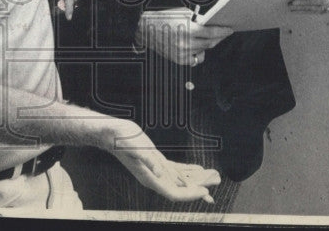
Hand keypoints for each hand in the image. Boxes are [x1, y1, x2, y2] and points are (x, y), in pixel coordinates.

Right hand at [105, 121, 219, 202]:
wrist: (111, 133)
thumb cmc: (121, 140)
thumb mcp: (134, 148)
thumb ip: (147, 160)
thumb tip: (158, 170)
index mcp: (150, 179)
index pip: (174, 193)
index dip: (190, 195)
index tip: (205, 192)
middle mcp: (154, 178)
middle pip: (181, 188)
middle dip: (200, 187)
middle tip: (217, 182)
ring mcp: (156, 171)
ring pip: (181, 180)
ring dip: (197, 179)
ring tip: (214, 176)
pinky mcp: (156, 162)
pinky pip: (176, 170)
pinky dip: (188, 170)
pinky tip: (198, 169)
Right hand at [136, 9, 233, 65]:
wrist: (145, 29)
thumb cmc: (164, 18)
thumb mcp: (182, 14)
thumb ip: (198, 21)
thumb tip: (210, 25)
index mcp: (188, 30)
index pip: (211, 33)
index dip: (222, 31)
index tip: (229, 30)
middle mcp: (186, 44)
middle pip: (209, 43)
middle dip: (218, 38)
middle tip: (224, 34)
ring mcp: (182, 53)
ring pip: (203, 51)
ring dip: (207, 44)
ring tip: (206, 37)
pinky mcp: (178, 60)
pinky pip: (194, 59)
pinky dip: (197, 52)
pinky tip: (196, 46)